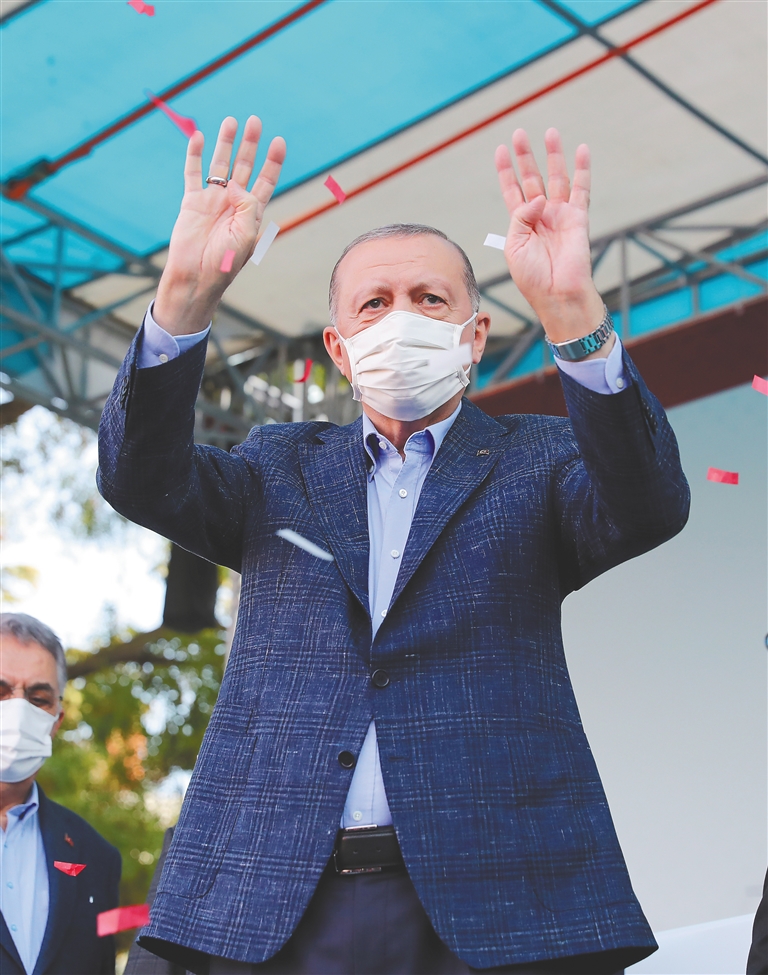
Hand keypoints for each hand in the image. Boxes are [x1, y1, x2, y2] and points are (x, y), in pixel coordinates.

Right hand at [154, 116, 285, 334]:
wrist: (197, 276)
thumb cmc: (225, 262)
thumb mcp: (245, 235)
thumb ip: (246, 207)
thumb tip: (235, 185)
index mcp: (251, 212)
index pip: (265, 181)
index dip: (273, 162)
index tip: (279, 141)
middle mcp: (233, 202)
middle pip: (244, 166)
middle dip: (250, 144)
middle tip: (255, 121)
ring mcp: (212, 200)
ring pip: (220, 164)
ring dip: (225, 143)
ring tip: (231, 121)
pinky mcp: (192, 202)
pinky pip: (193, 173)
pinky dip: (194, 155)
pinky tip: (198, 137)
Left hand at [495, 128, 603, 343]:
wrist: (557, 294)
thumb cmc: (533, 278)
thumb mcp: (514, 247)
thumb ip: (520, 218)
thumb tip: (537, 198)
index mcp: (521, 224)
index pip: (512, 190)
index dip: (506, 170)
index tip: (501, 150)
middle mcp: (540, 216)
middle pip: (532, 178)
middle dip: (526, 156)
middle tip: (520, 134)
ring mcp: (559, 215)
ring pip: (556, 178)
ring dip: (553, 155)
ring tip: (551, 132)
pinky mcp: (578, 218)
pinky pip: (581, 189)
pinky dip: (582, 169)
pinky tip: (581, 151)